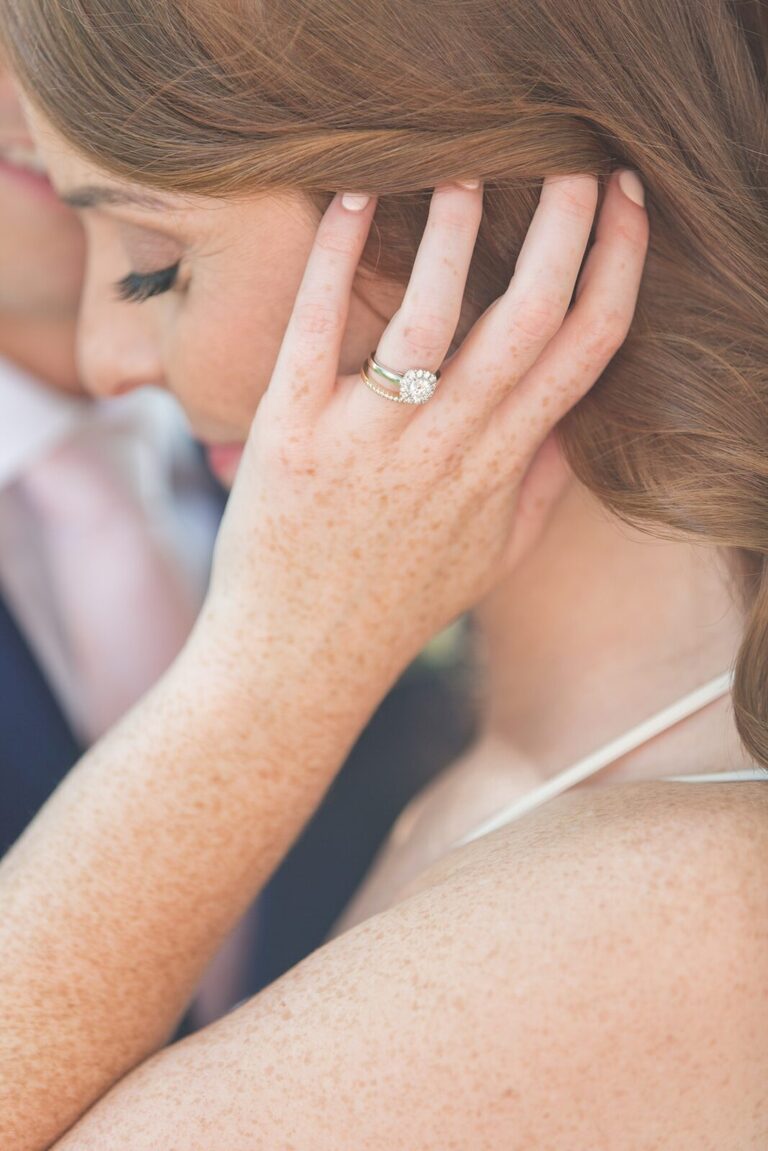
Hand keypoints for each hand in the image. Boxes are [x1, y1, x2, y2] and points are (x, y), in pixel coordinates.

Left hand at [204, 171, 647, 699]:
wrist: (298, 660)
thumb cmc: (396, 605)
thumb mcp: (491, 557)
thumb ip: (541, 486)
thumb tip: (575, 420)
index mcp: (500, 468)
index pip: (586, 352)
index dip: (618, 267)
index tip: (626, 204)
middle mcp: (445, 449)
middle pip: (528, 317)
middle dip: (564, 225)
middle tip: (573, 153)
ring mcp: (368, 440)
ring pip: (432, 317)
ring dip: (454, 230)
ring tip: (465, 166)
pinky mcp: (291, 431)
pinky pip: (319, 330)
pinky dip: (337, 260)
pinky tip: (352, 201)